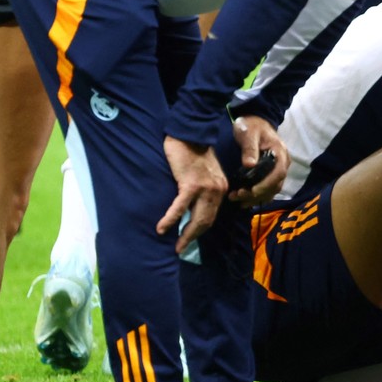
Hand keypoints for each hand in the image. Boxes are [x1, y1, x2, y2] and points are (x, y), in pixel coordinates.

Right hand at [158, 136, 226, 253]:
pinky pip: (180, 207)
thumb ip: (202, 188)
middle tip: (180, 248)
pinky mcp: (191, 184)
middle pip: (206, 221)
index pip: (211, 215)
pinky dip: (171, 219)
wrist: (190, 133)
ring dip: (185, 234)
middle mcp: (217, 191)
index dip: (200, 229)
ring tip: (175, 246)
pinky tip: (161, 228)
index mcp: (220, 188)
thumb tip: (191, 203)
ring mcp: (206, 188)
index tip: (189, 238)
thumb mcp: (204, 172)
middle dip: (193, 237)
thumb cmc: (193, 152)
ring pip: (197, 219)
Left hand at [229, 116, 289, 205]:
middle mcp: (282, 163)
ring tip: (238, 200)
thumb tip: (249, 165)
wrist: (254, 121)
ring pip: (272, 189)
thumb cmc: (251, 126)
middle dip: (258, 194)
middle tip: (238, 196)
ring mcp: (278, 169)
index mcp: (280, 153)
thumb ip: (249, 148)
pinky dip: (257, 196)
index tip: (252, 191)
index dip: (266, 185)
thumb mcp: (248, 133)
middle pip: (275, 185)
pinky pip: (268, 188)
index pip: (278, 173)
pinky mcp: (271, 173)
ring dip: (256, 198)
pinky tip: (244, 200)